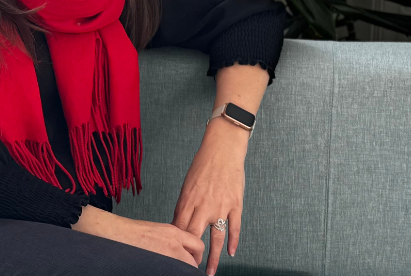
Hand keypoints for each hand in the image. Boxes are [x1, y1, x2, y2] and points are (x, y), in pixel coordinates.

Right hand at [73, 205, 203, 265]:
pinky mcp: (158, 265)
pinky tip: (163, 271)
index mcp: (175, 233)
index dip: (197, 256)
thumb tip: (181, 251)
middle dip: (191, 267)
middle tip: (185, 271)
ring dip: (182, 271)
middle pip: (194, 262)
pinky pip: (172, 272)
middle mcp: (174, 244)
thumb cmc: (133, 232)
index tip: (193, 261)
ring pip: (185, 269)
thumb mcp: (159, 230)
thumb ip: (173, 240)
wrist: (117, 233)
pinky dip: (171, 273)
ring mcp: (166, 255)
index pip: (198, 245)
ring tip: (174, 271)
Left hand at [172, 119, 248, 275]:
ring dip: (212, 257)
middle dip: (190, 255)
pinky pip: (234, 227)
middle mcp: (203, 206)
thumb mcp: (188, 184)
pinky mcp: (235, 204)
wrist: (223, 148)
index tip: (175, 256)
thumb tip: (178, 223)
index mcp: (188, 200)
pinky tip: (232, 253)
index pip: (179, 229)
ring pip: (216, 238)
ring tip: (209, 272)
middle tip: (189, 269)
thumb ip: (185, 204)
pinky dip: (233, 241)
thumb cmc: (203, 164)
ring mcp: (221, 206)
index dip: (177, 245)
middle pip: (194, 237)